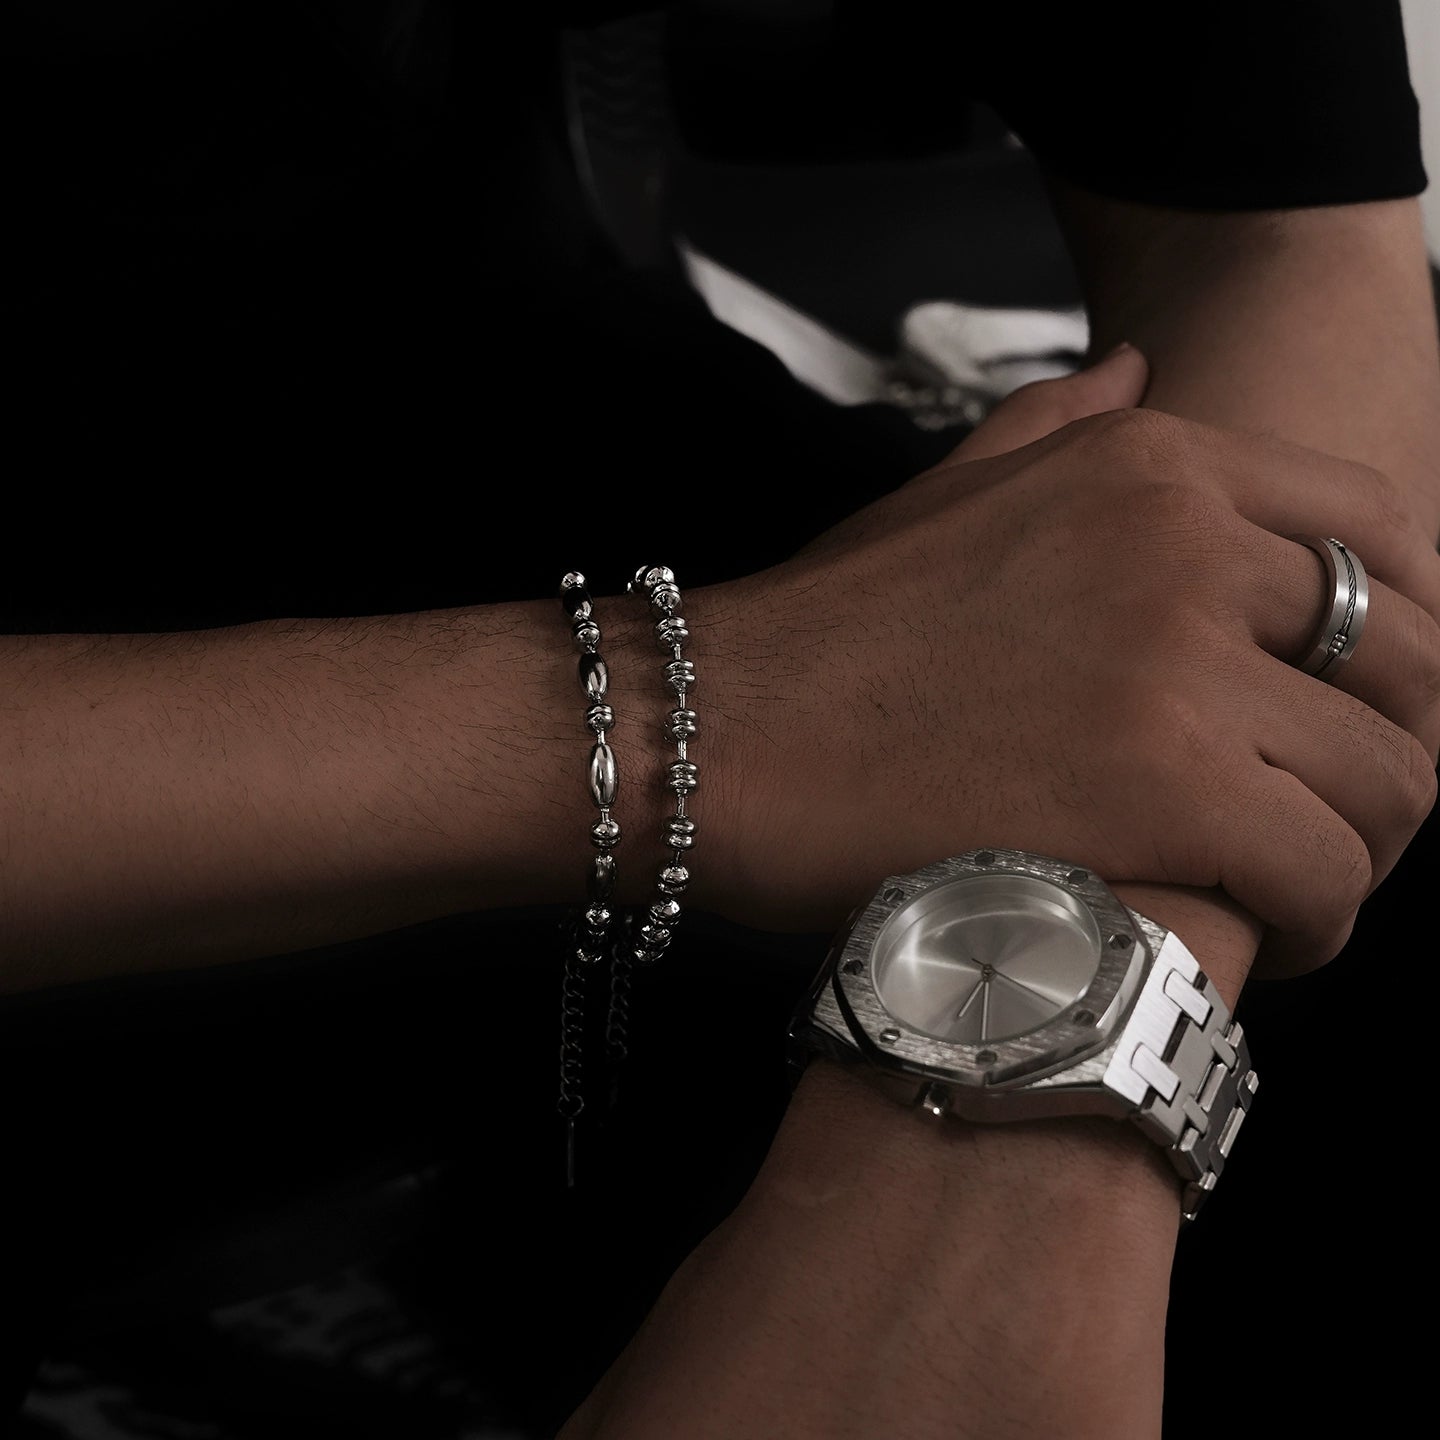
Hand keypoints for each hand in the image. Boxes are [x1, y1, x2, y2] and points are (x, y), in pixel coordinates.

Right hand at [694, 344, 1439, 979]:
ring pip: (1385, 780)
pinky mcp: (1161, 790)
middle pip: (1414, 659)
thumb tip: (1139, 362)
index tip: (1372, 707)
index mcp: (1147, 464)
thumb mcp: (946, 488)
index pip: (1379, 529)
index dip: (1414, 630)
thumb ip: (1059, 422)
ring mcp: (1179, 663)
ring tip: (1298, 889)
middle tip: (1340, 816)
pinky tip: (1269, 939)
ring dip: (1364, 851)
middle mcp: (1185, 544)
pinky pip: (1323, 872)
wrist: (711, 732)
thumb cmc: (821, 635)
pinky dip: (1320, 920)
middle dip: (1401, 752)